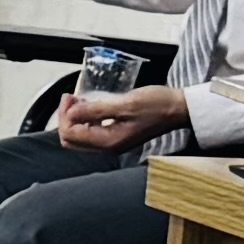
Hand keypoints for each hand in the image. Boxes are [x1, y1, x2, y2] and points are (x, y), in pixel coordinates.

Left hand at [51, 81, 201, 157]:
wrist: (178, 109)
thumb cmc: (157, 105)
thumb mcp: (125, 104)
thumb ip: (96, 110)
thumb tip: (71, 114)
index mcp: (108, 142)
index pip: (70, 134)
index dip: (64, 116)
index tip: (69, 97)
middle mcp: (108, 146)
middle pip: (72, 139)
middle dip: (66, 118)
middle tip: (70, 97)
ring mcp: (112, 142)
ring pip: (80, 135)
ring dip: (75, 117)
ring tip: (77, 99)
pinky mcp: (117, 135)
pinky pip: (92, 131)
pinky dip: (85, 118)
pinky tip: (89, 104)